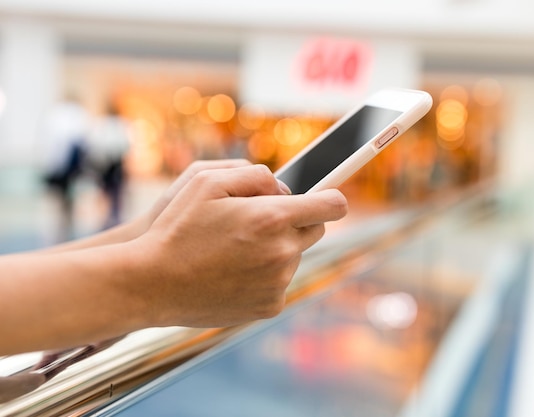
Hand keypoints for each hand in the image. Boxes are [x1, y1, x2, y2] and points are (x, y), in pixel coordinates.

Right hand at [129, 164, 347, 328]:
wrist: (152, 284)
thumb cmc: (176, 228)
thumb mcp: (207, 181)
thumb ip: (255, 175)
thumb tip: (284, 189)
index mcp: (272, 218)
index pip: (331, 206)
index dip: (330, 197)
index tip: (325, 197)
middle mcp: (282, 252)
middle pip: (314, 231)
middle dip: (296, 221)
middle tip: (261, 220)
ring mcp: (278, 283)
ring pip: (294, 256)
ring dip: (276, 248)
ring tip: (235, 249)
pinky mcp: (270, 306)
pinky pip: (280, 282)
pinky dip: (266, 275)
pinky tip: (233, 271)